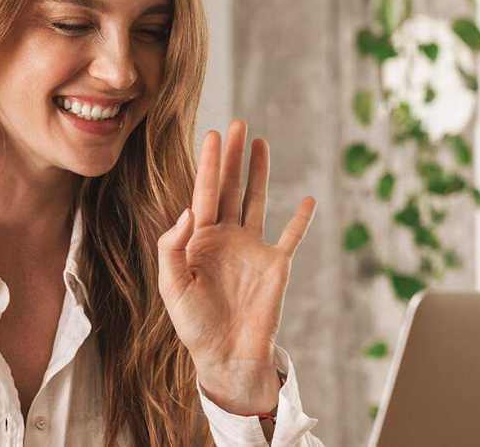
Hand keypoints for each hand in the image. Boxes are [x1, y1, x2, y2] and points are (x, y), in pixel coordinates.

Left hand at [156, 120, 316, 407]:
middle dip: (232, 157)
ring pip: (256, 201)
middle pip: (229, 188)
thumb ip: (173, 247)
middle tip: (237, 124)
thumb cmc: (193, 324)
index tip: (213, 135)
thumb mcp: (172, 286)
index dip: (208, 164)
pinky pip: (291, 236)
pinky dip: (301, 219)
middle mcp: (225, 237)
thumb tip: (188, 210)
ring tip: (260, 143)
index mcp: (198, 240)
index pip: (204, 193)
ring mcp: (252, 248)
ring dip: (259, 173)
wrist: (225, 355)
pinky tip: (308, 199)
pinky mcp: (276, 265)